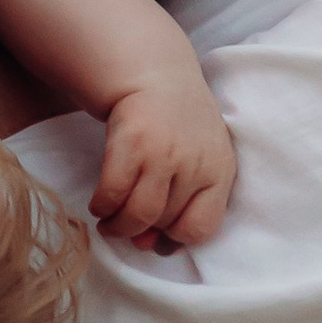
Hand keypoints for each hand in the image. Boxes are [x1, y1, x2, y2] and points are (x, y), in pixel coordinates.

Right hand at [92, 66, 236, 253]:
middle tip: (130, 226)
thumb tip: (151, 245)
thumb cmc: (180, 127)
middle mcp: (196, 164)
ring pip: (139, 215)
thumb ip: (184, 203)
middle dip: (144, 231)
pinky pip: (113, 193)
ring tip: (110, 224)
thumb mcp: (200, 161)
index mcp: (221, 171)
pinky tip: (101, 204)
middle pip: (165, 222)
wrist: (157, 77)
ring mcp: (163, 153)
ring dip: (119, 228)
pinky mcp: (132, 143)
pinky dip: (102, 207)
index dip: (176, 239)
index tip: (160, 235)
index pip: (202, 228)